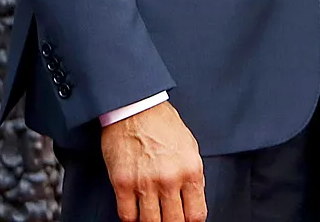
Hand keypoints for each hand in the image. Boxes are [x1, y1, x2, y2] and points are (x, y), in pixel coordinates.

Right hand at [100, 100, 204, 221]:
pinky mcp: (122, 184)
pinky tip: (136, 214)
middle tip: (169, 219)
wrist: (136, 109)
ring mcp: (145, 183)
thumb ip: (191, 175)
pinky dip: (132, 219)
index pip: (196, 213)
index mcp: (191, 170)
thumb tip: (192, 199)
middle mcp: (170, 179)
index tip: (187, 221)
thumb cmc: (164, 125)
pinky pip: (127, 216)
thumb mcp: (190, 147)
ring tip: (153, 219)